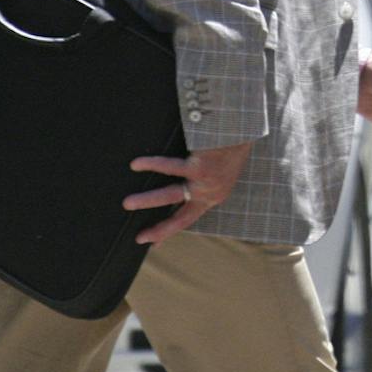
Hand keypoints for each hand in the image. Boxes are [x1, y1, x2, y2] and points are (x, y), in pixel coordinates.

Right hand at [124, 141, 254, 243]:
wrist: (245, 127)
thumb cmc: (230, 142)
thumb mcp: (220, 167)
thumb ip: (202, 177)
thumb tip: (180, 178)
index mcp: (214, 196)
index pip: (188, 219)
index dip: (169, 231)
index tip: (153, 244)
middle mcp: (210, 194)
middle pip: (180, 218)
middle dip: (159, 229)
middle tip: (139, 237)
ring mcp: (205, 182)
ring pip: (170, 195)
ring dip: (146, 200)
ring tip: (126, 204)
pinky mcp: (200, 167)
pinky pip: (169, 167)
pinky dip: (151, 164)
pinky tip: (135, 164)